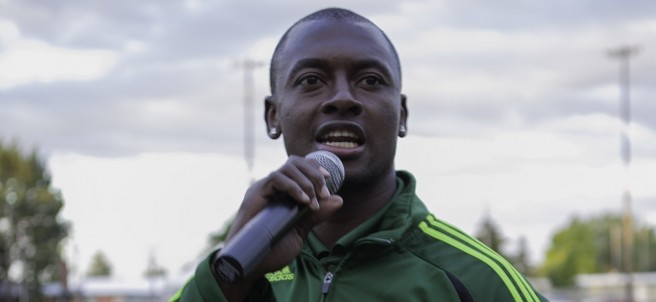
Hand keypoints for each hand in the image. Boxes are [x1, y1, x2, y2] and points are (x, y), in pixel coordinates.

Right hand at [219, 155, 342, 298]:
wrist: (252, 265)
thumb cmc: (273, 250)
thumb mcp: (300, 231)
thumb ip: (316, 215)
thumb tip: (339, 199)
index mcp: (282, 192)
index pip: (299, 167)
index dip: (315, 167)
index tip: (329, 179)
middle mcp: (272, 187)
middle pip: (294, 162)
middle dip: (314, 174)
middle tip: (324, 193)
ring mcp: (263, 189)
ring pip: (286, 168)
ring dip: (306, 182)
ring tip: (313, 201)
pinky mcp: (255, 195)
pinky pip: (275, 179)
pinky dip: (293, 187)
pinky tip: (303, 201)